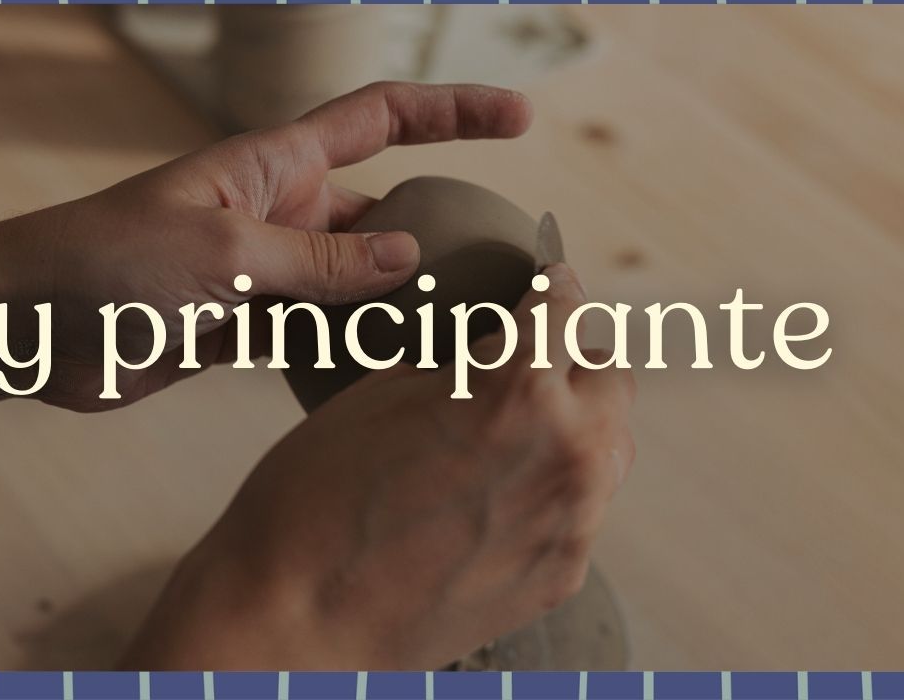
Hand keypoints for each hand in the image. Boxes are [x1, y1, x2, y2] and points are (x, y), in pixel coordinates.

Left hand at [0, 82, 532, 410]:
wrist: (28, 328)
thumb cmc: (104, 263)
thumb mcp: (224, 257)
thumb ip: (319, 262)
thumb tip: (410, 257)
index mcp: (272, 166)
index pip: (380, 119)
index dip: (452, 111)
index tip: (519, 118)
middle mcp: (278, 212)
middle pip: (381, 213)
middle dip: (439, 237)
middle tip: (504, 279)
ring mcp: (265, 272)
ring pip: (355, 282)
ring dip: (399, 305)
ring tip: (462, 338)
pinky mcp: (244, 326)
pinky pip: (318, 333)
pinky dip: (352, 351)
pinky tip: (392, 378)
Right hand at [118, 264, 635, 668]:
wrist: (294, 618)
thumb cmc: (314, 501)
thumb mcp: (380, 395)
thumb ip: (461, 368)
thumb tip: (495, 354)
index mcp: (519, 391)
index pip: (563, 311)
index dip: (552, 288)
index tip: (550, 284)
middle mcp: (567, 453)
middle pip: (610, 376)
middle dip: (573, 357)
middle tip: (535, 357)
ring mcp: (573, 523)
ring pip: (608, 447)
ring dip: (576, 423)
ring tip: (520, 428)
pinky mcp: (562, 575)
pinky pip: (581, 511)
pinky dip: (554, 489)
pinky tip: (498, 495)